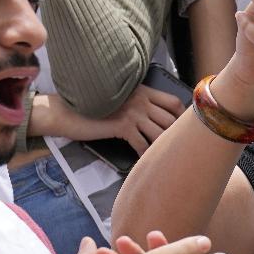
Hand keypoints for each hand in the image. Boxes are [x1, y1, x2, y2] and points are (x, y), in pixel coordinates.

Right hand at [42, 86, 184, 153]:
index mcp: (142, 90)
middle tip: (178, 150)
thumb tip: (153, 118)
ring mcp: (132, 112)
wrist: (69, 111)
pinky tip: (144, 162)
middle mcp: (140, 99)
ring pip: (159, 133)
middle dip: (176, 136)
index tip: (184, 129)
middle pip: (170, 119)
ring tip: (165, 158)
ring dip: (163, 147)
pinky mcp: (122, 126)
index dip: (182, 116)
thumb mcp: (119, 99)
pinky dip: (145, 156)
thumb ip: (137, 103)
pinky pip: (142, 144)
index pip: (173, 102)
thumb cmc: (93, 107)